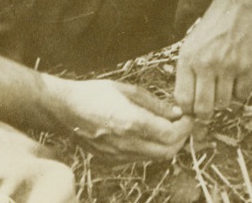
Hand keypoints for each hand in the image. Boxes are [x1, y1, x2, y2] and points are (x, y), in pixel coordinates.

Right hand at [50, 78, 191, 163]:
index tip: (188, 117)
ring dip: (166, 145)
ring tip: (167, 127)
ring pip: (154, 158)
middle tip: (182, 124)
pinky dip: (150, 150)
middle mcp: (125, 143)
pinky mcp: (109, 161)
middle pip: (167, 152)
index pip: (171, 135)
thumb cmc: (94, 94)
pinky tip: (147, 135)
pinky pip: (138, 160)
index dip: (185, 127)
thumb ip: (155, 104)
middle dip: (181, 138)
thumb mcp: (128, 90)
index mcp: (131, 122)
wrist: (63, 109)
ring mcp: (116, 156)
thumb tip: (176, 112)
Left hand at [175, 0, 251, 118]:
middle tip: (208, 111)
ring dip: (222, 102)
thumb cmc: (213, 25)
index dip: (188, 110)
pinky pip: (242, 95)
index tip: (192, 110)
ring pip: (223, 104)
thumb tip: (186, 105)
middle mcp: (208, 64)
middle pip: (204, 108)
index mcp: (189, 59)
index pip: (184, 100)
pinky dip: (238, 95)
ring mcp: (230, 66)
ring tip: (223, 91)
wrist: (240, 4)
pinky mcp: (249, 66)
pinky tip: (236, 84)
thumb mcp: (191, 45)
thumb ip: (186, 72)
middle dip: (205, 114)